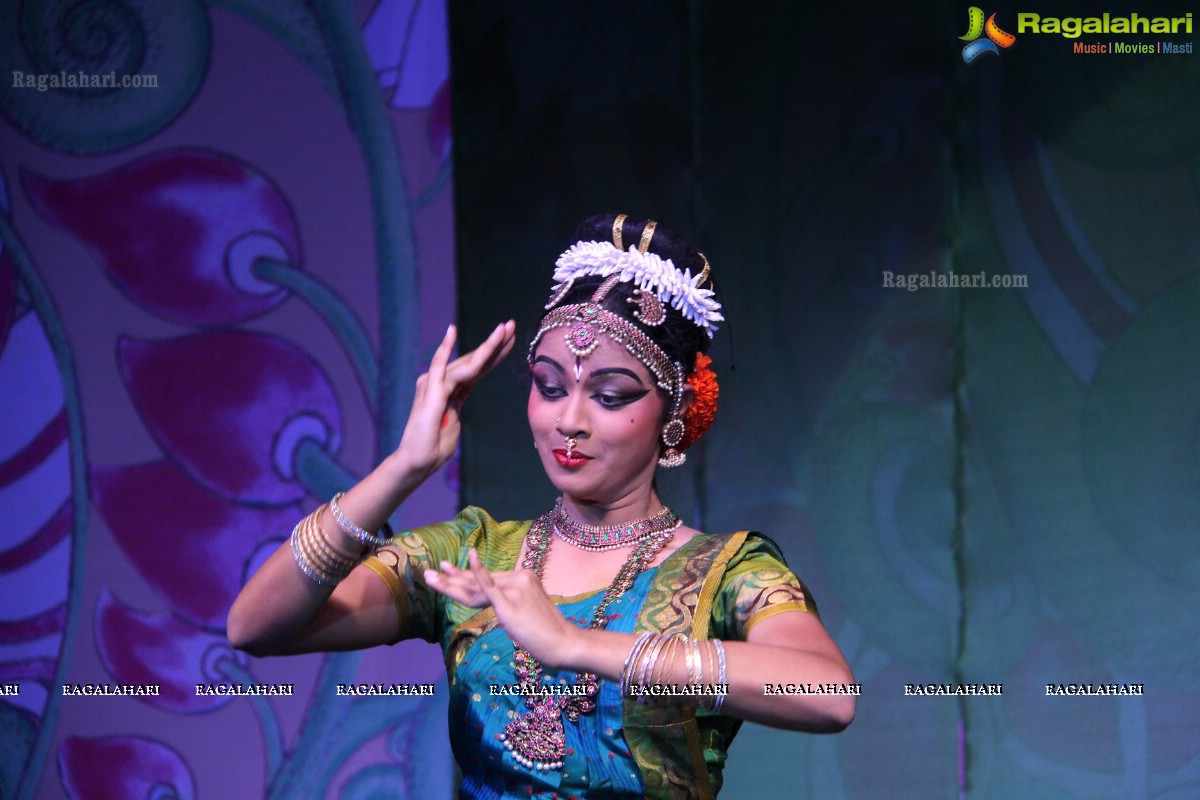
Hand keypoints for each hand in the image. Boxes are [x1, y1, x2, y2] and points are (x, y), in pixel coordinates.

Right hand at [395, 321, 515, 480]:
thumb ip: (458, 406)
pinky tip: (452, 331)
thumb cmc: (433, 450)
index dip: (495, 353)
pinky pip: (439, 367)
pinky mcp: (431, 393)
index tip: (511, 338)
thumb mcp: (453, 424)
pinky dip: (445, 349)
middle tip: (511, 324)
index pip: (478, 368)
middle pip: (474, 360)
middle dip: (495, 343)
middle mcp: (443, 384)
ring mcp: (436, 386)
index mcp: (452, 391)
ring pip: (466, 361)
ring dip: (486, 345)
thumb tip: (462, 397)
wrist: (416, 464)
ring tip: (503, 329)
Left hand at [424, 549, 579, 668]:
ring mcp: (514, 589)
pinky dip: (477, 571)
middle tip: (430, 572)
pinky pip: (489, 586)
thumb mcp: (529, 612)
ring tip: (430, 577)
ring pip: (476, 587)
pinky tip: (469, 557)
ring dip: (449, 583)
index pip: (488, 577)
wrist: (564, 642)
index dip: (465, 575)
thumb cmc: (549, 632)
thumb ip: (514, 604)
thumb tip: (503, 609)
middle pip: (478, 579)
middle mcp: (518, 578)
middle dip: (452, 577)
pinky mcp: (510, 603)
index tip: (447, 571)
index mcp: (523, 577)